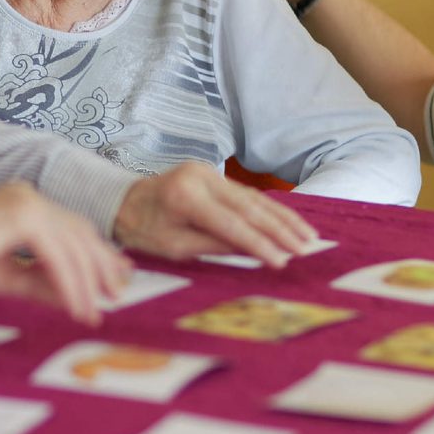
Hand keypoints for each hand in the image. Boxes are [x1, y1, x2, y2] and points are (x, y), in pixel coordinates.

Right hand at [0, 183, 130, 324]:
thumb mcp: (8, 277)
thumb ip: (42, 283)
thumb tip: (75, 299)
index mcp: (25, 204)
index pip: (72, 228)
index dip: (97, 254)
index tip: (116, 276)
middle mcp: (29, 197)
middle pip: (80, 232)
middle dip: (101, 266)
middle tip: (117, 294)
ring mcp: (26, 202)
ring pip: (71, 245)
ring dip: (85, 282)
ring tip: (93, 311)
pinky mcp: (20, 215)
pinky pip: (55, 254)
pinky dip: (68, 282)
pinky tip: (74, 305)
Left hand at [112, 163, 318, 266]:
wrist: (125, 201)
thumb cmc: (144, 230)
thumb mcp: (174, 246)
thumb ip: (214, 246)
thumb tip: (255, 251)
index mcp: (185, 197)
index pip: (231, 225)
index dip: (259, 244)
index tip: (282, 262)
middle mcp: (201, 178)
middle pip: (249, 207)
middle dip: (280, 230)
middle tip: (306, 249)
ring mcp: (210, 172)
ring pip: (254, 198)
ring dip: (283, 219)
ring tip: (309, 237)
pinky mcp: (215, 174)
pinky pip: (248, 195)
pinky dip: (271, 210)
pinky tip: (290, 223)